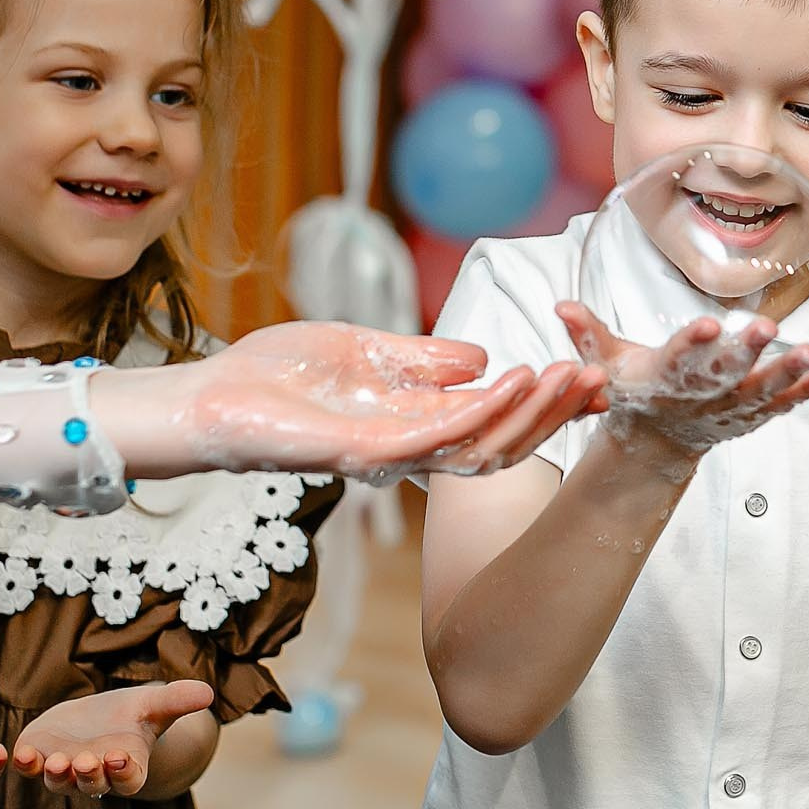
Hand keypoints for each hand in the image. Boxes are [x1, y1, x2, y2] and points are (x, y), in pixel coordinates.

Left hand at [10, 681, 213, 798]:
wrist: (98, 719)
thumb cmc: (132, 716)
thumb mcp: (154, 704)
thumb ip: (177, 700)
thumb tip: (207, 692)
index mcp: (127, 767)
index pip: (128, 779)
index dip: (124, 772)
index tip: (121, 757)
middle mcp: (95, 775)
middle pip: (93, 784)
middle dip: (90, 774)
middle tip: (89, 761)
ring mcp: (65, 769)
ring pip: (59, 781)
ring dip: (56, 774)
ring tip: (54, 761)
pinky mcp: (39, 757)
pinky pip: (29, 767)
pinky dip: (24, 763)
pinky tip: (19, 753)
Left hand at [123, 321, 606, 479]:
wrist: (212, 397)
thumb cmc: (277, 376)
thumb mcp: (366, 352)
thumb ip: (422, 360)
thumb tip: (480, 357)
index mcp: (413, 426)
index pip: (495, 422)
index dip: (544, 406)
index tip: (591, 376)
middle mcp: (409, 451)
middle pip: (500, 443)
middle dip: (551, 414)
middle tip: (596, 379)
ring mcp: (387, 457)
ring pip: (475, 445)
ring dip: (525, 413)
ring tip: (562, 375)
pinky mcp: (359, 453)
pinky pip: (430, 436)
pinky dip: (474, 410)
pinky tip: (505, 378)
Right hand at [556, 302, 808, 459]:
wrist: (656, 442)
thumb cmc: (635, 390)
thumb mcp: (604, 366)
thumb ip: (587, 334)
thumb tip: (561, 305)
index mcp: (663, 377)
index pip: (677, 359)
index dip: (692, 344)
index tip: (709, 325)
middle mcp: (699, 395)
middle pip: (724, 375)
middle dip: (746, 353)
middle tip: (768, 329)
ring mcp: (728, 408)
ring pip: (760, 392)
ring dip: (788, 374)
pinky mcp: (750, 415)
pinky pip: (781, 406)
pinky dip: (806, 392)